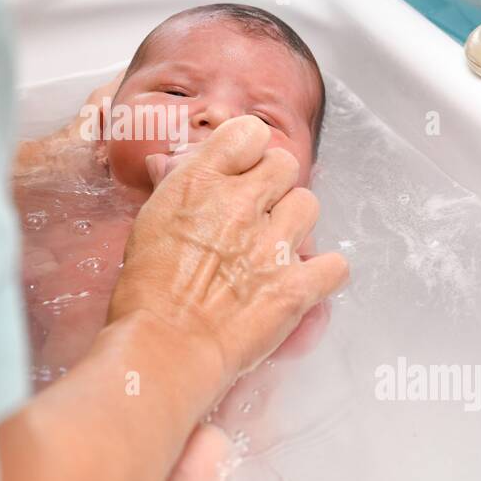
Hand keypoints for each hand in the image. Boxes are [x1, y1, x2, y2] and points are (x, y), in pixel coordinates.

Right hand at [108, 115, 348, 386]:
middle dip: (274, 185)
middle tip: (257, 211)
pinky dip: (323, 274)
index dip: (248, 151)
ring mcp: (273, 245)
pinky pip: (335, 265)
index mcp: (201, 183)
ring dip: (295, 224)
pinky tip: (302, 281)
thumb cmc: (145, 291)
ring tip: (275, 247)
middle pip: (285, 165)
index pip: (249, 133)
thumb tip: (169, 164)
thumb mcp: (149, 222)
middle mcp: (241, 204)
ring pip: (310, 205)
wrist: (163, 348)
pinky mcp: (295, 287)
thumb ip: (173, 187)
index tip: (241, 170)